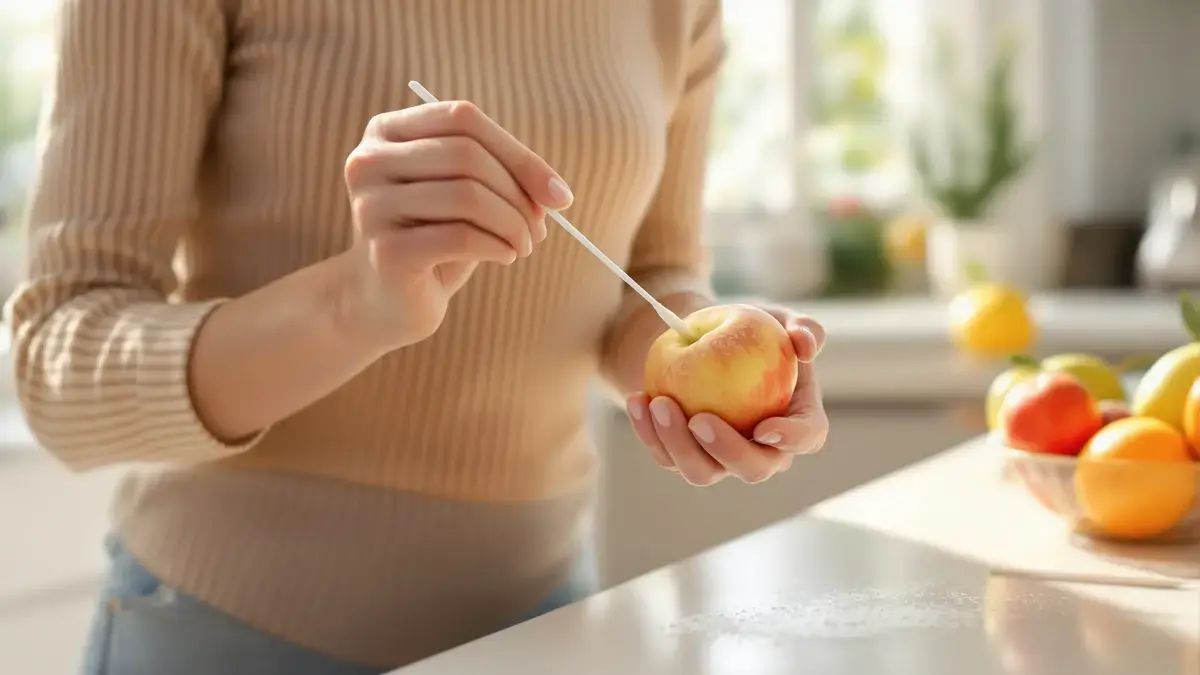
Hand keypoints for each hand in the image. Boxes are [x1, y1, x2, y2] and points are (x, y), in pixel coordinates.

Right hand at [340, 100, 573, 352]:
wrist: (386, 302)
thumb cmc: (433, 241)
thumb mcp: (465, 196)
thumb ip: (499, 175)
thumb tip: (553, 190)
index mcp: (386, 132)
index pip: (463, 119)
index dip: (519, 154)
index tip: (559, 195)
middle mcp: (368, 162)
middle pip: (466, 154)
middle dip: (518, 194)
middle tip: (539, 228)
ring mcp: (372, 207)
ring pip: (467, 195)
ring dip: (513, 224)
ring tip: (524, 245)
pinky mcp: (385, 252)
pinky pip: (460, 237)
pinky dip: (497, 246)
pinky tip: (506, 257)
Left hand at [625, 307, 827, 485]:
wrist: (703, 339)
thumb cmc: (750, 331)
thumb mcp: (777, 320)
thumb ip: (803, 327)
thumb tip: (806, 345)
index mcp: (796, 421)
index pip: (805, 438)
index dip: (790, 439)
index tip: (765, 427)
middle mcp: (761, 450)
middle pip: (752, 468)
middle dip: (725, 450)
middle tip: (699, 419)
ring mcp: (721, 458)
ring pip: (702, 472)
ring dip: (677, 444)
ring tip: (660, 403)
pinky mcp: (684, 454)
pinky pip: (666, 456)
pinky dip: (649, 431)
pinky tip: (639, 401)